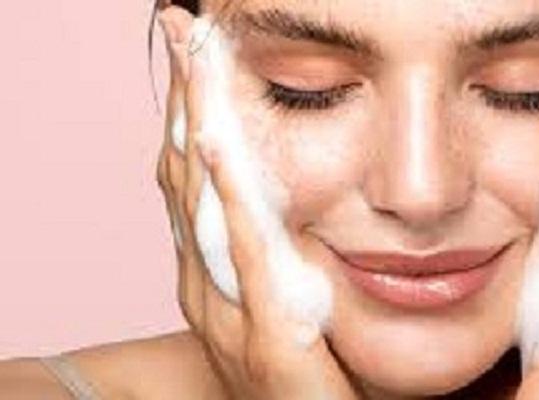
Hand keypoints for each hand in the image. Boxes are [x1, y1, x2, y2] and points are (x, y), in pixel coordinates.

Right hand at [155, 7, 358, 398]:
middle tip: (186, 31)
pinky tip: (218, 143)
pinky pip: (244, 254)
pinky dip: (228, 194)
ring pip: (201, 202)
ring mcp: (229, 311)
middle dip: (188, 100)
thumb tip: (290, 193)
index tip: (198, 54)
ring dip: (199, 124)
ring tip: (197, 58)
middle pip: (186, 175)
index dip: (192, 114)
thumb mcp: (285, 299)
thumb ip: (281, 251)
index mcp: (213, 272)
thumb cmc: (309, 373)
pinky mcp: (268, 335)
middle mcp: (206, 284)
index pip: (194, 178)